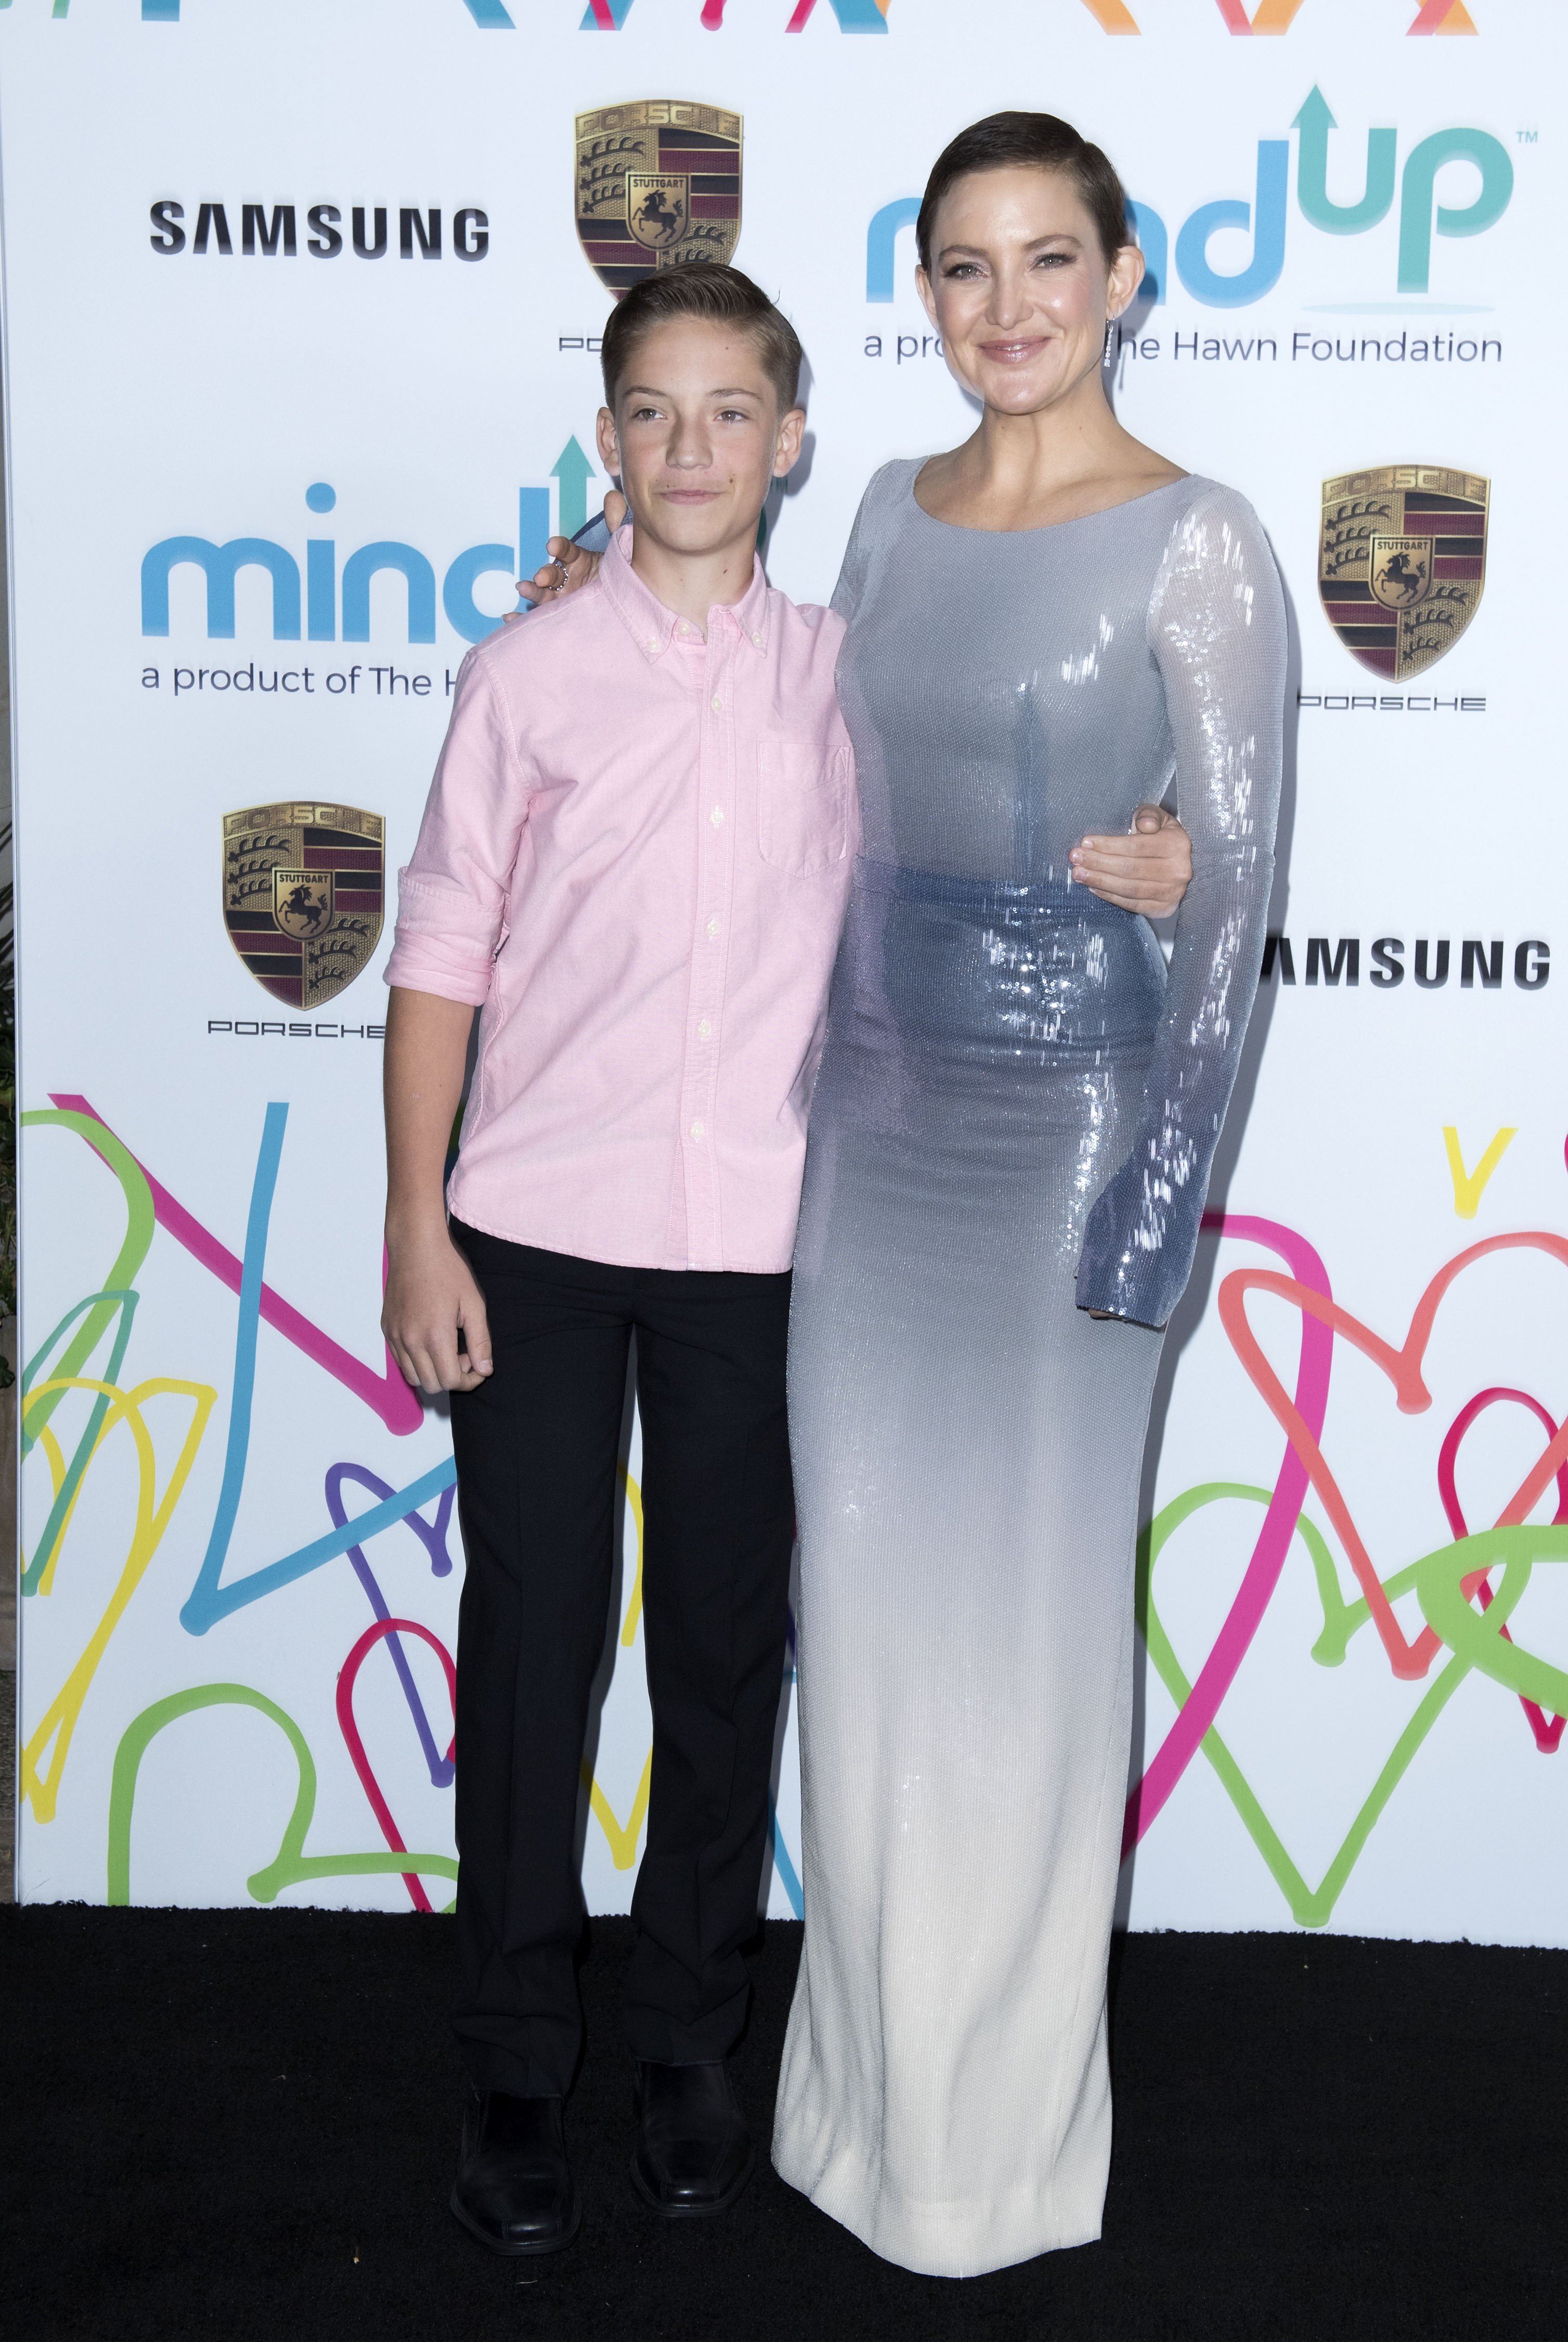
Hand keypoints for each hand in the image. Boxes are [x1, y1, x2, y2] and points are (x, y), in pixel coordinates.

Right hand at [382, 1228, 493, 1393]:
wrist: (416, 1247)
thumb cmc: (448, 1271)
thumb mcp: (474, 1305)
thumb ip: (480, 1342)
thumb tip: (485, 1370)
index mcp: (435, 1336)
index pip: (451, 1382)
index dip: (469, 1380)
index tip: (477, 1366)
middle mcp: (410, 1341)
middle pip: (432, 1385)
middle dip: (452, 1377)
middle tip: (462, 1354)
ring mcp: (395, 1336)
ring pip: (413, 1377)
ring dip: (433, 1371)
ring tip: (445, 1347)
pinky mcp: (387, 1329)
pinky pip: (400, 1360)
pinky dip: (416, 1361)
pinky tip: (429, 1339)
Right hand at [509, 489, 627, 614]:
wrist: (625, 603)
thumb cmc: (618, 573)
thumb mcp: (620, 549)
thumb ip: (616, 525)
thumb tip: (614, 497)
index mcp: (578, 559)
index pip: (566, 550)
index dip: (559, 547)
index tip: (553, 545)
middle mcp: (567, 577)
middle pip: (552, 573)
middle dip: (545, 573)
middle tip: (541, 576)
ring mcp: (561, 597)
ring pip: (543, 593)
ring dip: (531, 590)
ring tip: (523, 588)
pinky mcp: (558, 615)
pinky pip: (539, 615)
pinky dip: (521, 617)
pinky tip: (510, 616)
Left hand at [1069, 803, 1191, 916]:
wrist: (1181, 864)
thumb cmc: (1162, 837)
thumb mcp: (1159, 818)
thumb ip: (1149, 814)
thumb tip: (1144, 825)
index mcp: (1177, 844)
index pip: (1136, 846)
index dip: (1108, 846)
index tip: (1086, 842)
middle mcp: (1178, 870)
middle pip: (1130, 868)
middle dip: (1098, 863)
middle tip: (1075, 858)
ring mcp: (1171, 892)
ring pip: (1129, 888)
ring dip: (1099, 881)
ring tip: (1079, 874)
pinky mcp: (1163, 909)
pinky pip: (1131, 904)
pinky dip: (1110, 896)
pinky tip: (1093, 887)